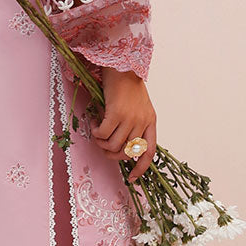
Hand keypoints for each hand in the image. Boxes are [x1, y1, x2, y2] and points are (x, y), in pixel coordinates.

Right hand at [89, 68, 156, 183]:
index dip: (141, 168)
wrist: (121, 66)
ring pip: (113, 145)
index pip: (149, 152)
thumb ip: (135, 124)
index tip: (133, 178)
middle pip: (127, 152)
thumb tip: (121, 146)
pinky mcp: (116, 113)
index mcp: (151, 121)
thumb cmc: (127, 86)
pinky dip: (96, 132)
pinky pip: (104, 134)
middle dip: (112, 154)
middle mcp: (142, 121)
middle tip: (103, 145)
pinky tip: (95, 123)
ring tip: (98, 131)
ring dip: (101, 142)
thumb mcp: (138, 107)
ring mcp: (130, 118)